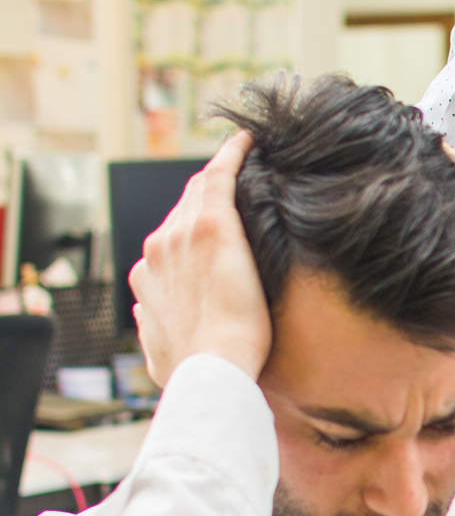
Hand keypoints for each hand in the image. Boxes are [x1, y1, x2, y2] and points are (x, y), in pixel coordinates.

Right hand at [130, 131, 270, 384]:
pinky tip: (249, 142)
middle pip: (185, 208)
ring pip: (202, 189)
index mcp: (148, 277)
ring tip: (248, 161)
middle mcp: (158, 249)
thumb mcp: (159, 352)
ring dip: (223, 173)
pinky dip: (234, 154)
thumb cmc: (195, 372)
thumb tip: (144, 313)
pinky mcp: (212, 225)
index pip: (172, 240)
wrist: (211, 371)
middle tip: (241, 183)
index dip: (193, 231)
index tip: (216, 230)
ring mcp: (182, 234)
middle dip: (207, 197)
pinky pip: (221, 175)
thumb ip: (152, 327)